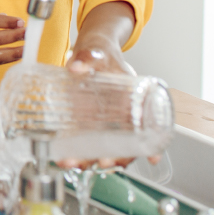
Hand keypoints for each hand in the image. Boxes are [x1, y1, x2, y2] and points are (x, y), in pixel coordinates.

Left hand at [64, 1, 143, 169]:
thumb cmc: (102, 53)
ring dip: (90, 159)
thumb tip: (76, 66)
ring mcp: (105, 122)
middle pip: (126, 145)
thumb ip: (88, 57)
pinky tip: (64, 159)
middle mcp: (123, 116)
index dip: (148, 146)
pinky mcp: (87, 123)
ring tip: (71, 163)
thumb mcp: (98, 52)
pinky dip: (77, 152)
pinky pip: (85, 142)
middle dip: (115, 158)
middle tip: (101, 162)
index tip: (149, 157)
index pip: (148, 128)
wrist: (90, 52)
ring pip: (104, 148)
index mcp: (135, 100)